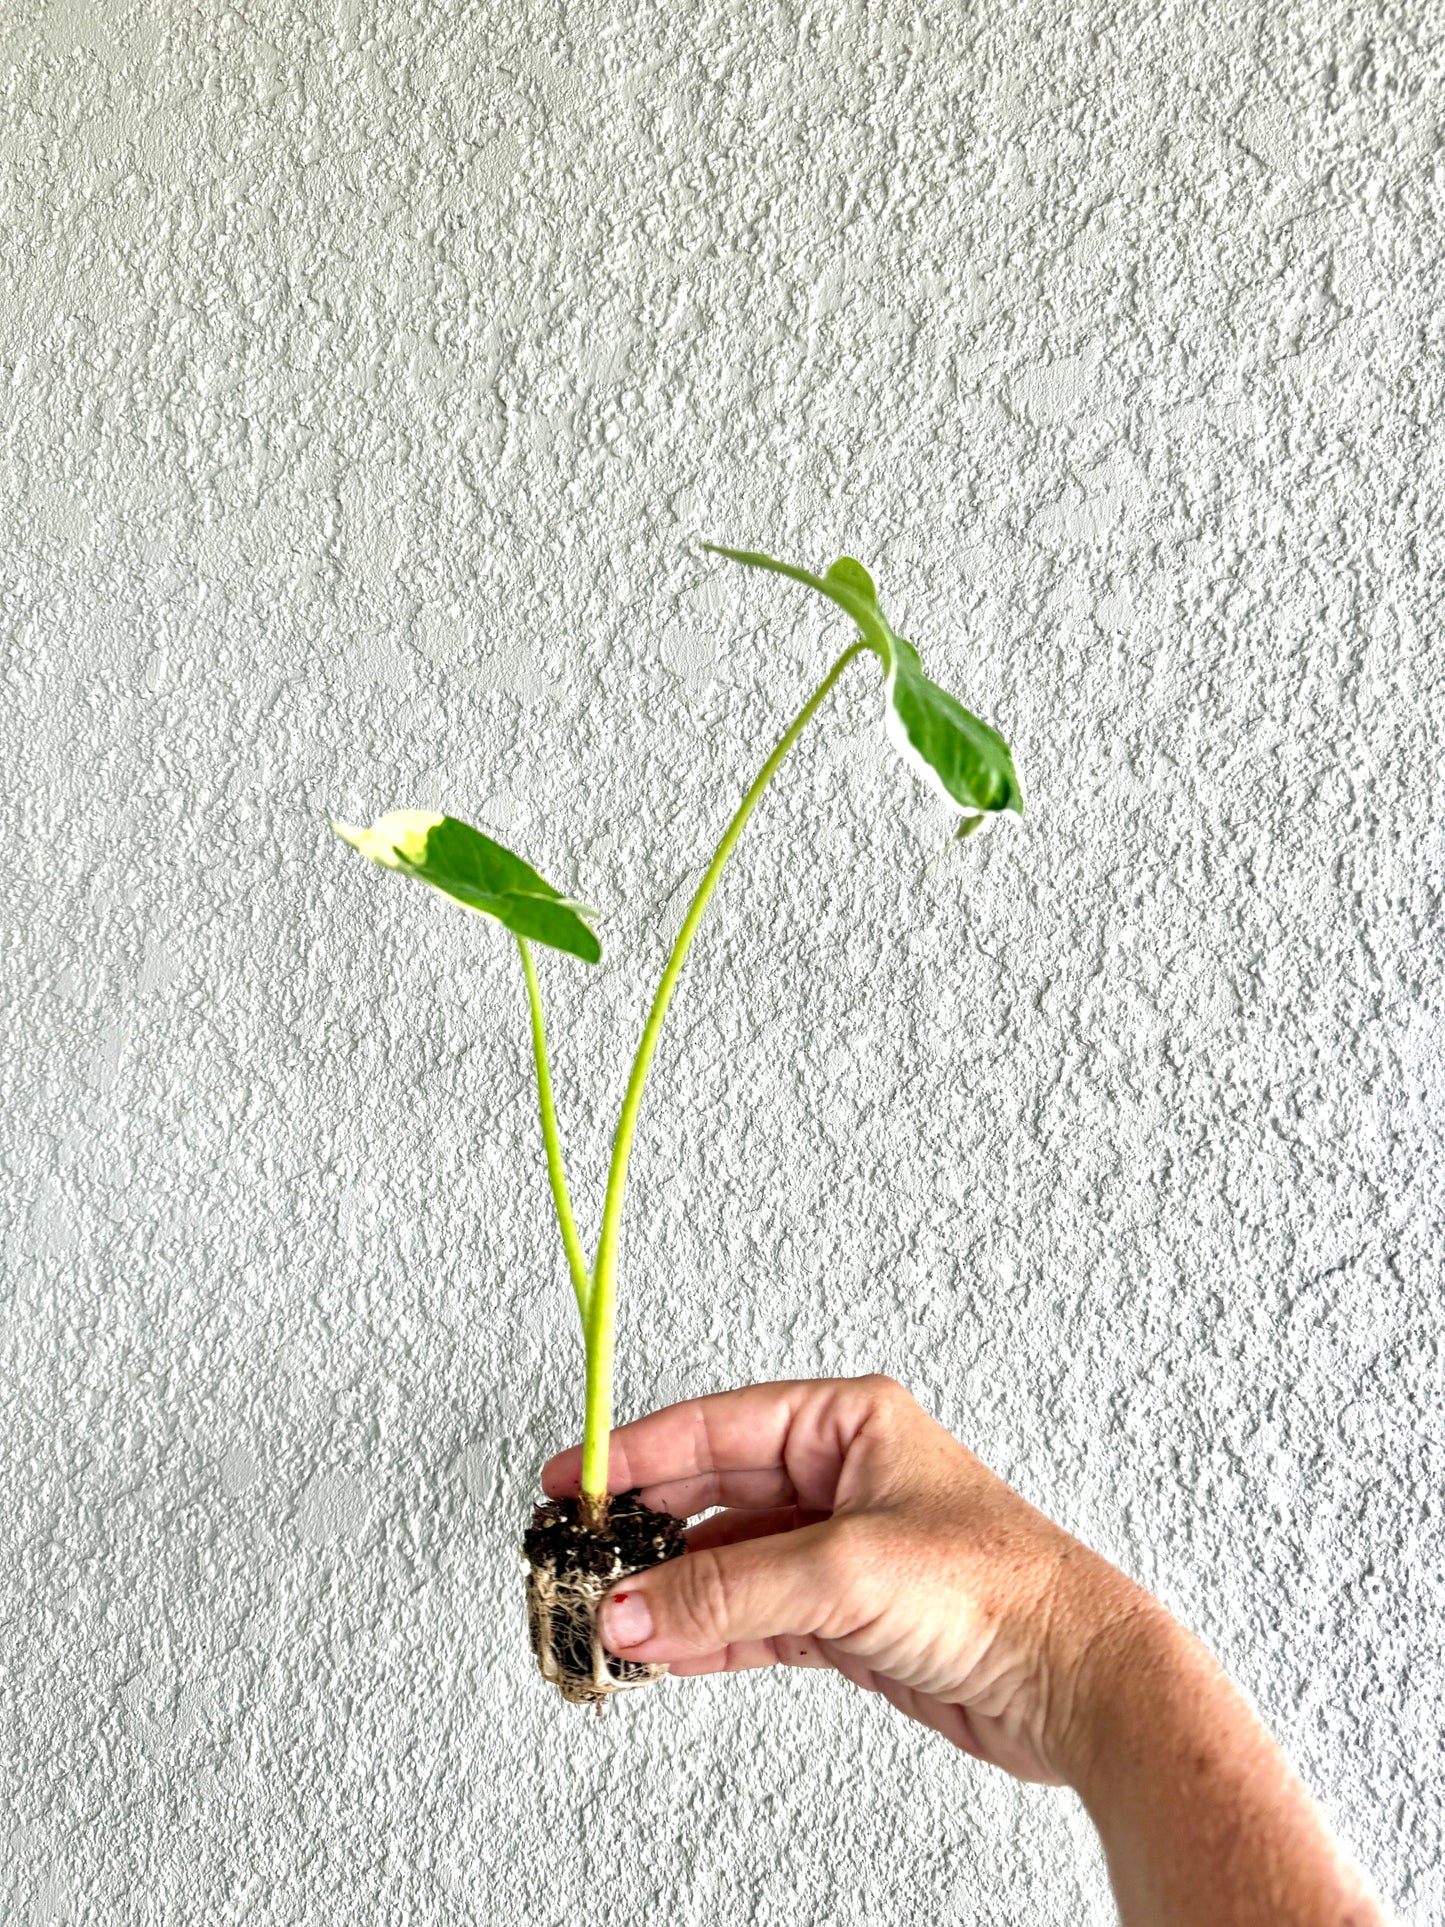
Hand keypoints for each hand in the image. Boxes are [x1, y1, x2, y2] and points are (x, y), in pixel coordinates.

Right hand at [540, 1373, 1153, 1782]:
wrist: (1076, 1683)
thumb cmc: (1004, 1588)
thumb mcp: (847, 1571)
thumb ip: (729, 1591)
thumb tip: (632, 1605)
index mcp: (847, 1422)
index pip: (717, 1425)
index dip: (638, 1452)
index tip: (575, 1480)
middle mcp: (840, 1477)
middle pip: (713, 1492)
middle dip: (647, 1529)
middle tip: (577, 1556)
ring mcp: (840, 1550)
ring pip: (727, 1561)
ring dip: (670, 1592)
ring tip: (609, 1617)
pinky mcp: (845, 1617)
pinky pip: (750, 1618)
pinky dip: (703, 1635)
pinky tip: (662, 1649)